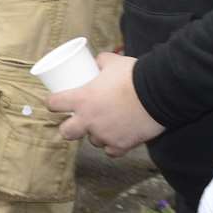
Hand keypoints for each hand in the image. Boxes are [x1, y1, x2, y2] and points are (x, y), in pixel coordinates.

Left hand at [48, 53, 165, 155]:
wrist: (160, 92)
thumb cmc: (134, 75)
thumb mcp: (112, 62)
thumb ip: (102, 62)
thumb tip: (98, 61)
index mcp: (81, 99)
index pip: (53, 104)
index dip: (53, 103)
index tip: (55, 103)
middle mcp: (89, 120)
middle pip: (66, 132)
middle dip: (69, 128)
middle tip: (76, 122)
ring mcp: (105, 134)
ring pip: (93, 141)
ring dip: (96, 135)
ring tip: (104, 127)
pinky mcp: (122, 145)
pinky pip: (112, 151)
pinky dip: (114, 146)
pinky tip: (116, 140)